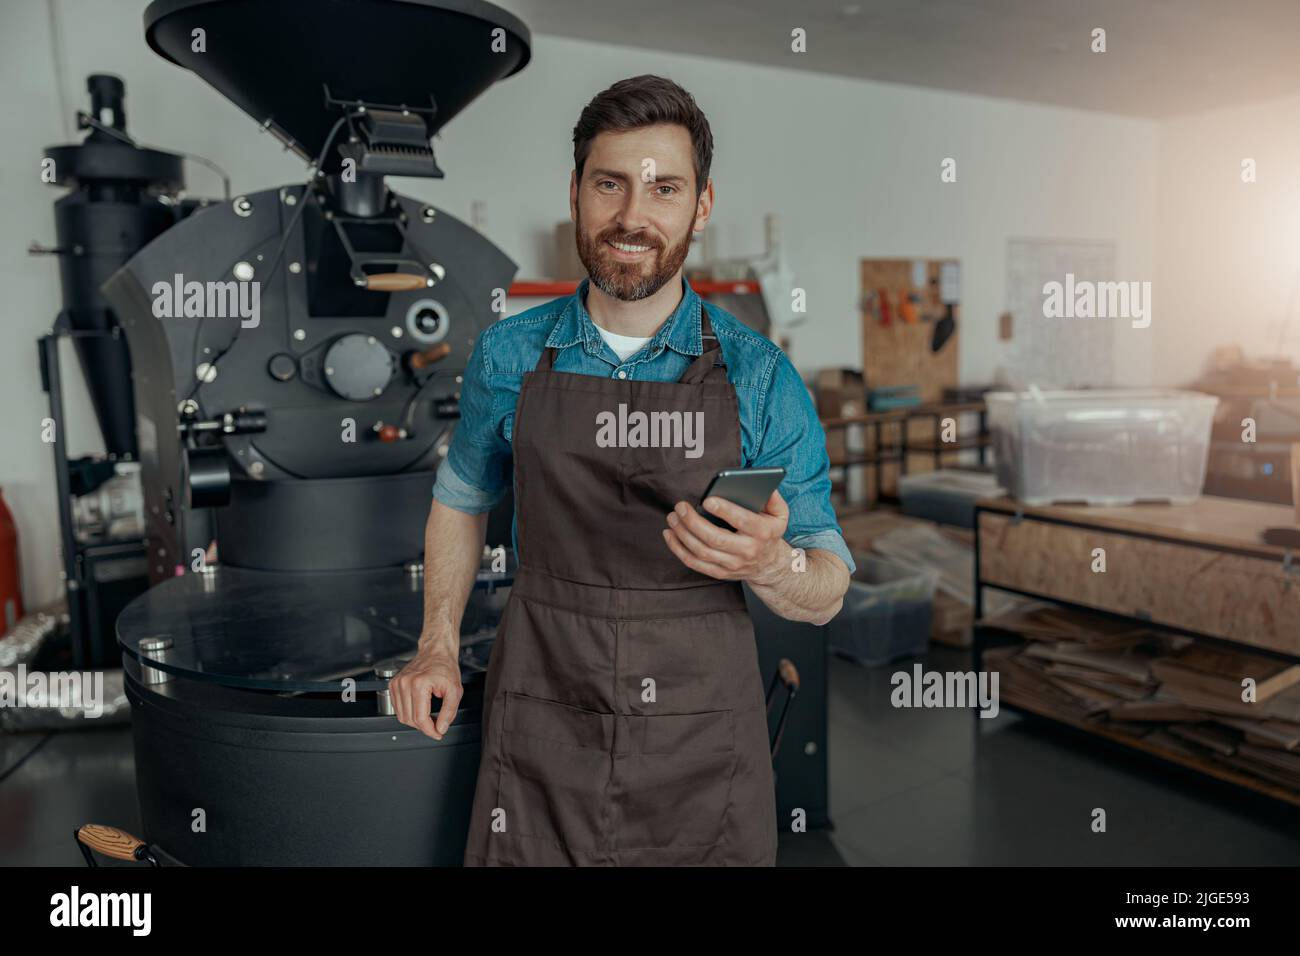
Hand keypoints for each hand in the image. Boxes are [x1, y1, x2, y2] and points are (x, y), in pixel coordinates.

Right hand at [390, 643, 461, 740]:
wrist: (436, 652)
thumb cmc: (445, 668)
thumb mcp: (455, 690)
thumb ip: (449, 712)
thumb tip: (441, 728)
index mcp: (419, 684)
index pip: (420, 718)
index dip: (430, 730)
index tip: (438, 733)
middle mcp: (404, 683)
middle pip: (410, 720)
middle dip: (425, 726)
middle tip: (437, 723)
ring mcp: (396, 683)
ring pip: (402, 717)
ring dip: (416, 721)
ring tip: (430, 714)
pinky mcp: (393, 685)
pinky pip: (398, 709)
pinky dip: (409, 713)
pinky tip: (420, 708)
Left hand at [662, 490, 789, 585]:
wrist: (769, 565)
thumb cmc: (770, 532)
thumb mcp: (780, 513)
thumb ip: (772, 496)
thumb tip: (758, 481)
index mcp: (762, 532)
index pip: (742, 521)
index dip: (725, 511)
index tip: (708, 500)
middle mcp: (747, 551)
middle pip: (715, 538)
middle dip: (694, 522)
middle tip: (680, 507)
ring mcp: (732, 564)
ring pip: (702, 552)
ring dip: (683, 534)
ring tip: (673, 517)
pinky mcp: (719, 572)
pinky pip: (694, 563)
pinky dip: (678, 549)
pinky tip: (670, 534)